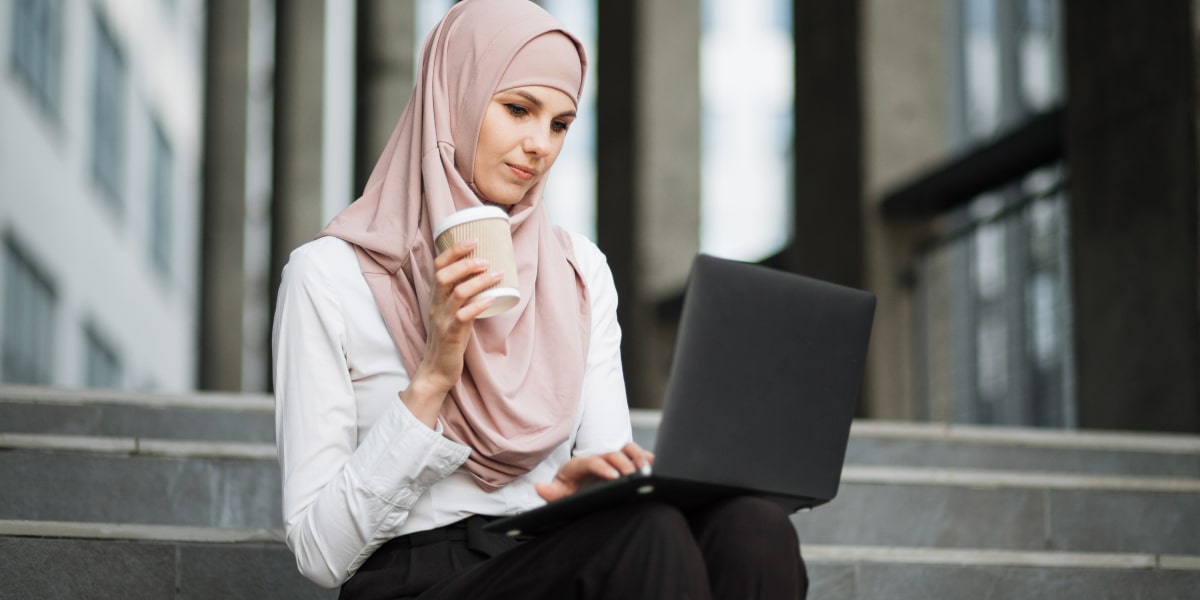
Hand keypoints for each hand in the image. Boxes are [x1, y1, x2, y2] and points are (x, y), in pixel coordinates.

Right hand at [402, 240, 503, 426]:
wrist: (437, 370)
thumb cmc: (449, 339)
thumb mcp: (452, 313)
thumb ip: (462, 296)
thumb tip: (485, 276)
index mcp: (436, 297)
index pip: (438, 267)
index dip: (454, 251)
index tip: (473, 240)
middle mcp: (436, 305)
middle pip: (444, 276)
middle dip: (465, 263)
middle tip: (486, 258)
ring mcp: (443, 320)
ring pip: (457, 293)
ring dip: (478, 281)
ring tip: (496, 274)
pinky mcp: (451, 335)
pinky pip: (463, 316)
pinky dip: (479, 305)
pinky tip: (492, 299)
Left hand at [535, 442, 654, 502]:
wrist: (576, 492)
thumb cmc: (569, 494)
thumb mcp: (559, 496)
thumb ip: (551, 494)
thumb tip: (540, 487)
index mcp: (580, 466)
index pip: (592, 461)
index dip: (603, 467)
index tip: (614, 477)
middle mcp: (597, 458)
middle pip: (612, 453)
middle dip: (623, 462)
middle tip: (633, 474)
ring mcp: (611, 460)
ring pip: (625, 449)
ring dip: (636, 456)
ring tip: (645, 467)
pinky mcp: (622, 463)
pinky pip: (636, 456)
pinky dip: (645, 457)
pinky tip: (653, 463)